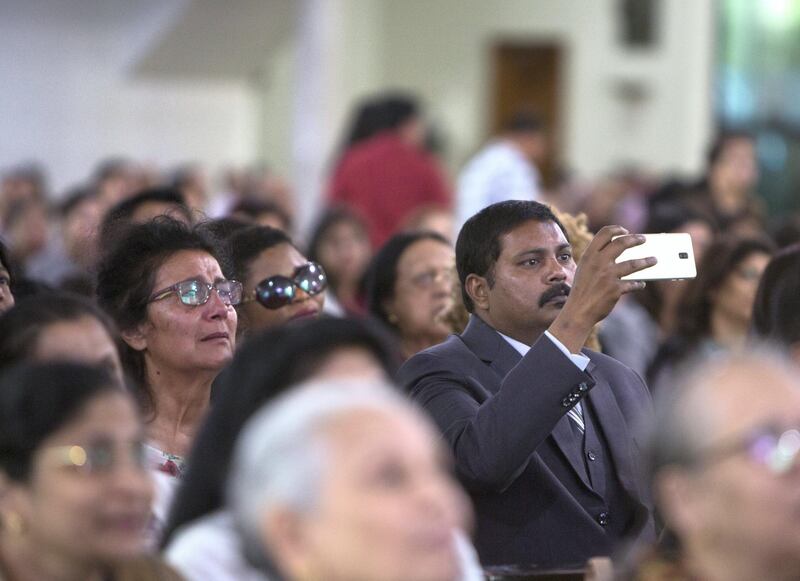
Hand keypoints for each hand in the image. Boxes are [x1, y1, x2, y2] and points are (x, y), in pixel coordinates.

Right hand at [549, 225, 655, 351]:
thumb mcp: (584, 270)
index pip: (604, 233)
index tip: (625, 231)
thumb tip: (618, 255)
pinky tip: (641, 284)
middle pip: (621, 243)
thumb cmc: (581, 291)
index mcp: (589, 256)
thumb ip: (596, 260)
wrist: (578, 311)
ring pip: (633, 263)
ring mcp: (608, 275)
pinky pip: (633, 284)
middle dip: (635, 239)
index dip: (616, 229)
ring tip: (654, 260)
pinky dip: (638, 284)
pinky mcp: (615, 289)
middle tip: (643, 239)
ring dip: (646, 261)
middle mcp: (598, 262)